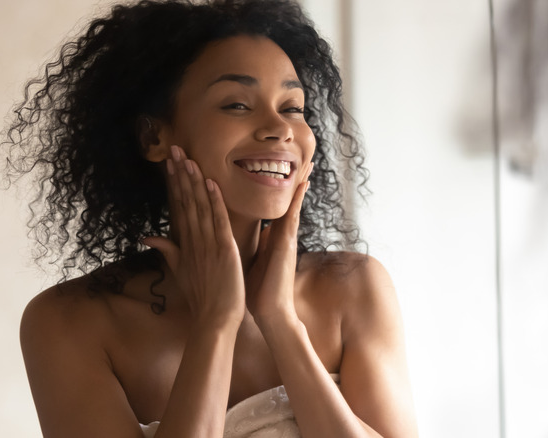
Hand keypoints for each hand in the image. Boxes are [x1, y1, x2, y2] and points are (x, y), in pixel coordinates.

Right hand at [143, 145, 244, 327]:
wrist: (214, 320)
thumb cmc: (201, 297)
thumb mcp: (180, 271)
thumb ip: (168, 251)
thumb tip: (148, 236)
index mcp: (185, 244)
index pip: (178, 207)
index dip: (174, 183)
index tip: (170, 162)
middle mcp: (193, 240)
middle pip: (185, 201)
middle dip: (180, 175)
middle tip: (174, 149)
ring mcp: (207, 245)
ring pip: (199, 207)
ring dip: (194, 182)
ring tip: (188, 158)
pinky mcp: (224, 250)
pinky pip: (218, 221)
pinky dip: (214, 202)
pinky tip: (210, 183)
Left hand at [245, 163, 311, 325]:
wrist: (269, 313)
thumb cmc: (258, 292)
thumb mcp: (251, 262)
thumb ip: (250, 247)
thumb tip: (238, 236)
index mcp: (271, 238)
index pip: (275, 207)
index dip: (278, 188)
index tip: (279, 167)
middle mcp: (281, 235)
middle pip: (288, 201)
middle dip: (295, 180)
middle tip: (305, 156)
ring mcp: (287, 239)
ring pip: (293, 204)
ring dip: (300, 184)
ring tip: (308, 162)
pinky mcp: (287, 245)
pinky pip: (293, 217)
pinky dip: (298, 201)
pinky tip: (302, 184)